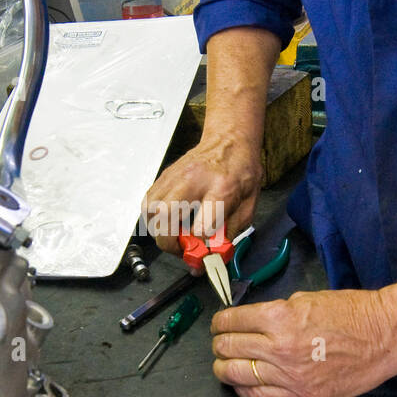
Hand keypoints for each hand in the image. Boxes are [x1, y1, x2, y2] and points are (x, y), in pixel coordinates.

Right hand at [143, 133, 262, 255]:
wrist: (230, 140)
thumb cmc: (241, 170)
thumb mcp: (248, 205)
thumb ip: (230, 233)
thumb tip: (212, 256)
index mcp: (221, 188)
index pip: (202, 227)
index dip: (200, 248)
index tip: (203, 256)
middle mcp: (193, 181)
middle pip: (165, 217)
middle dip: (169, 243)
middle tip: (182, 248)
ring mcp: (175, 176)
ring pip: (150, 211)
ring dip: (159, 231)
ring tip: (175, 234)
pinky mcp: (165, 176)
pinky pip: (147, 202)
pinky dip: (153, 218)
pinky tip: (168, 220)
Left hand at [211, 289, 395, 396]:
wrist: (385, 335)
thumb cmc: (353, 313)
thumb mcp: (307, 299)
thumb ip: (276, 312)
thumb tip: (252, 322)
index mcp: (280, 317)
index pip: (232, 321)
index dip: (220, 322)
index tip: (219, 325)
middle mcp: (280, 348)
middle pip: (229, 348)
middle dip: (219, 344)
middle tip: (220, 343)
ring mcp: (290, 376)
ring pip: (237, 374)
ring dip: (224, 368)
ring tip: (224, 364)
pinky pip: (259, 396)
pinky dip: (243, 389)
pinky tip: (242, 384)